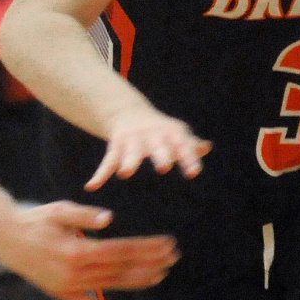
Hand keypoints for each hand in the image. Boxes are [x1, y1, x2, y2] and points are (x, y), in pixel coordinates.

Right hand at [0, 201, 179, 299]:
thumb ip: (85, 215)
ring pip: (112, 286)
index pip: (122, 250)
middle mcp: (76, 273)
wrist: (8, 239)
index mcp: (77, 251)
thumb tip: (109, 219)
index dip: (147, 248)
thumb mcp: (60, 210)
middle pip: (123, 269)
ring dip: (139, 281)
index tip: (168, 244)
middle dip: (151, 263)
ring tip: (162, 274)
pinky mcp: (64, 295)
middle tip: (174, 256)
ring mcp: (70, 287)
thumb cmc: (37, 220)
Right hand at [87, 109, 211, 190]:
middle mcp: (151, 134)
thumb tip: (207, 146)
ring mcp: (132, 139)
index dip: (188, 157)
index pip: (182, 144)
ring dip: (129, 161)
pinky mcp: (116, 145)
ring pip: (131, 151)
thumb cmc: (160, 130)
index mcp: (170, 132)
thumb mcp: (176, 134)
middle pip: (157, 144)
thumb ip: (190, 144)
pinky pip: (108, 160)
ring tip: (126, 173)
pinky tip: (92, 186)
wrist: (129, 112)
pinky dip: (100, 174)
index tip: (194, 173)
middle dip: (160, 154)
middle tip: (164, 167)